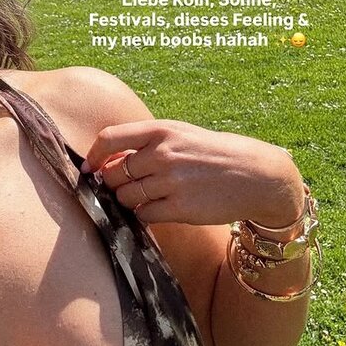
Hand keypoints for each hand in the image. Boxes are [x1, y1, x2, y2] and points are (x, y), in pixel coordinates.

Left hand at [81, 120, 303, 228]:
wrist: (257, 175)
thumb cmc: (213, 154)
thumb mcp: (182, 135)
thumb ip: (147, 145)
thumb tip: (108, 164)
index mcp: (162, 130)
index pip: (110, 138)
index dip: (93, 156)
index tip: (89, 168)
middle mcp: (164, 153)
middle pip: (114, 174)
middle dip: (113, 183)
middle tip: (125, 187)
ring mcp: (172, 181)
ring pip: (126, 197)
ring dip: (128, 201)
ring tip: (147, 197)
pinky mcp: (181, 208)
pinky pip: (144, 215)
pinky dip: (144, 215)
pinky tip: (159, 209)